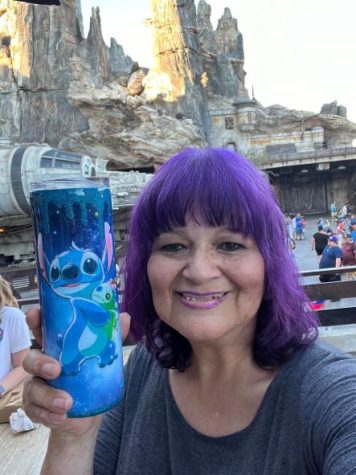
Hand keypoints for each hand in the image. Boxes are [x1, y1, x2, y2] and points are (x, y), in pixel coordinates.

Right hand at [23, 308, 130, 435]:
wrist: (86, 418)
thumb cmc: (90, 381)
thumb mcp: (102, 359)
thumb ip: (110, 339)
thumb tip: (125, 317)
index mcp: (56, 348)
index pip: (41, 330)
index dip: (35, 320)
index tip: (35, 314)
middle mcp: (42, 365)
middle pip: (30, 358)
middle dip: (40, 363)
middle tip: (56, 370)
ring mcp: (37, 386)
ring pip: (32, 388)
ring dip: (48, 396)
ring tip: (67, 403)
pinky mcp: (35, 408)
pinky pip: (35, 411)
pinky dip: (49, 414)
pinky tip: (61, 416)